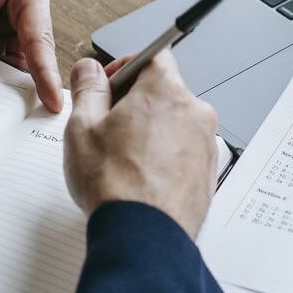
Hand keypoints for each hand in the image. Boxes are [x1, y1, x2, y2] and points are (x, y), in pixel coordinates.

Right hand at [64, 52, 218, 238]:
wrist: (145, 237)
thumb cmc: (116, 185)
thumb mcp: (83, 127)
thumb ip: (87, 89)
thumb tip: (89, 69)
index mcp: (166, 91)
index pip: (153, 55)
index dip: (126, 65)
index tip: (109, 83)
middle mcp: (195, 112)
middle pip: (164, 91)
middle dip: (135, 102)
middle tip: (107, 126)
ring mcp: (206, 143)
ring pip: (175, 123)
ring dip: (151, 131)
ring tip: (123, 159)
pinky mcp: (209, 173)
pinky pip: (185, 152)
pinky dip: (165, 157)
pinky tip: (141, 178)